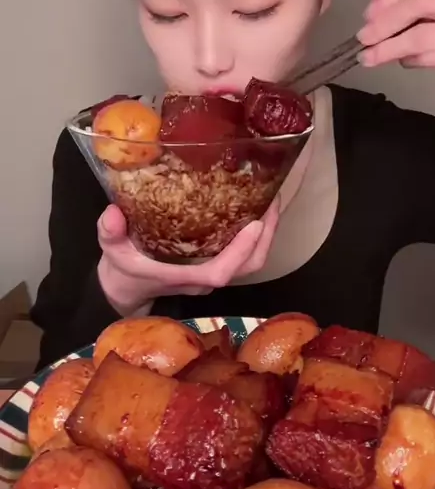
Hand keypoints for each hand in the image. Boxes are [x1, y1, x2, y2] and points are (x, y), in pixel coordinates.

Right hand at [97, 200, 279, 315]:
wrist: (124, 289)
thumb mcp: (111, 249)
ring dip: (265, 235)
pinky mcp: (214, 265)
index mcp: (184, 277)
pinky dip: (254, 235)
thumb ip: (109, 233)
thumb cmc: (123, 270)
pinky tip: (254, 207)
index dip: (241, 250)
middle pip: (247, 267)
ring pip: (249, 262)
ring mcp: (211, 273)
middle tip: (272, 201)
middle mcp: (205, 278)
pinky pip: (243, 255)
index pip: (221, 271)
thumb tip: (112, 213)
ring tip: (270, 199)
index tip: (255, 224)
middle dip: (265, 238)